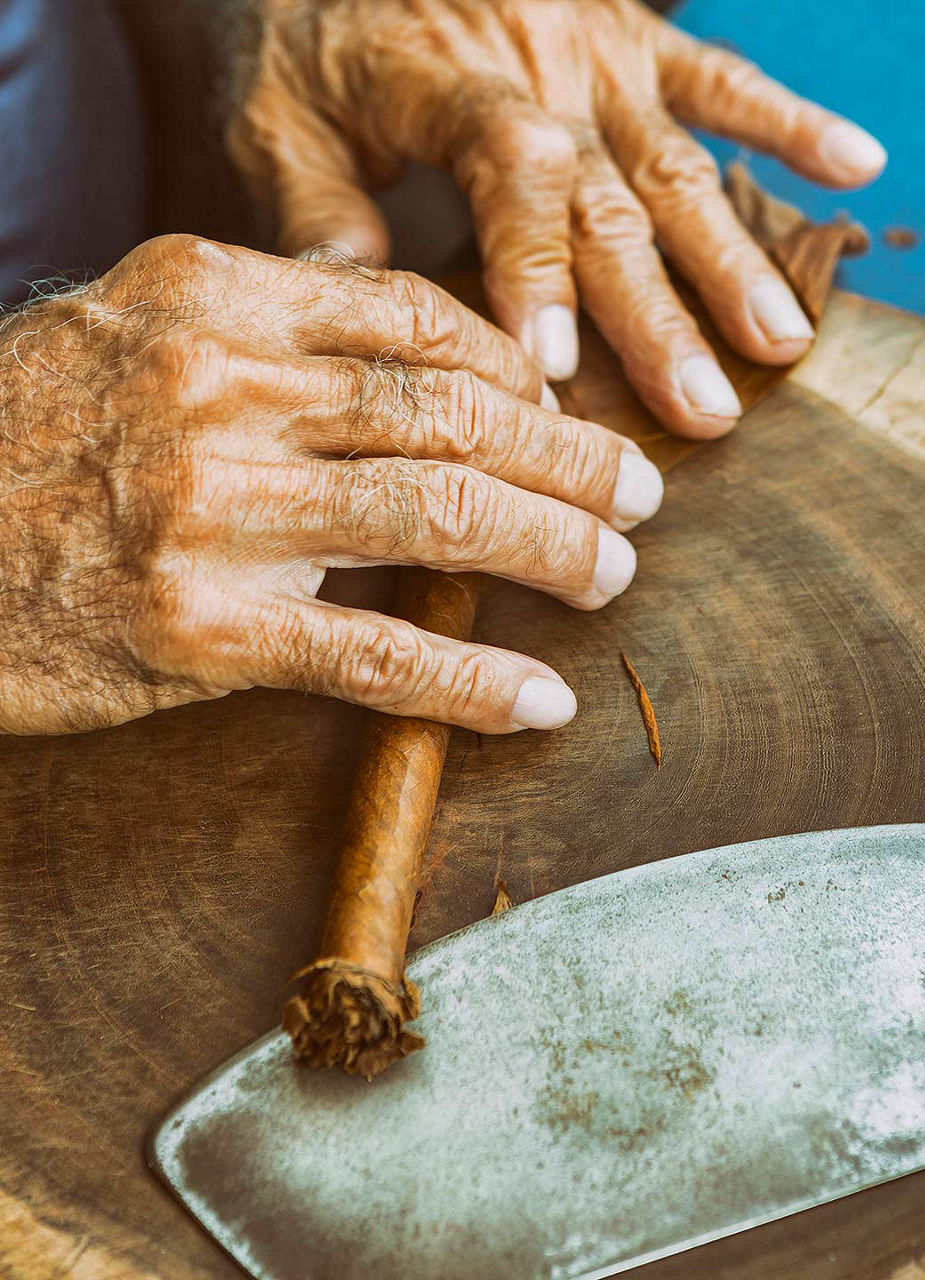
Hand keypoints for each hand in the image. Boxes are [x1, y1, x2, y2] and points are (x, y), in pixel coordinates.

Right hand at [0, 235, 661, 735]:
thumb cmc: (16, 440)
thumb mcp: (123, 334)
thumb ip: (257, 333)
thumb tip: (398, 357)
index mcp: (208, 297)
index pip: (412, 316)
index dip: (514, 367)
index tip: (561, 411)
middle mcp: (217, 388)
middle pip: (450, 412)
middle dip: (568, 458)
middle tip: (635, 495)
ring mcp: (209, 510)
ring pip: (436, 517)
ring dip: (550, 548)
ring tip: (610, 574)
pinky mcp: (197, 631)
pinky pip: (370, 659)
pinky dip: (469, 684)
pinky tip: (536, 701)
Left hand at [229, 0, 884, 437]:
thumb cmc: (299, 47)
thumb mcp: (271, 123)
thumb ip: (313, 209)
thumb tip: (356, 308)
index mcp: (439, 77)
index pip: (508, 173)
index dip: (534, 271)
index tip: (552, 374)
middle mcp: (534, 63)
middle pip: (608, 198)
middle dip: (660, 313)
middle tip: (704, 410)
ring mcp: (594, 48)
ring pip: (674, 163)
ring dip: (732, 257)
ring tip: (781, 346)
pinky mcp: (630, 38)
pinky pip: (720, 74)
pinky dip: (789, 119)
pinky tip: (856, 166)